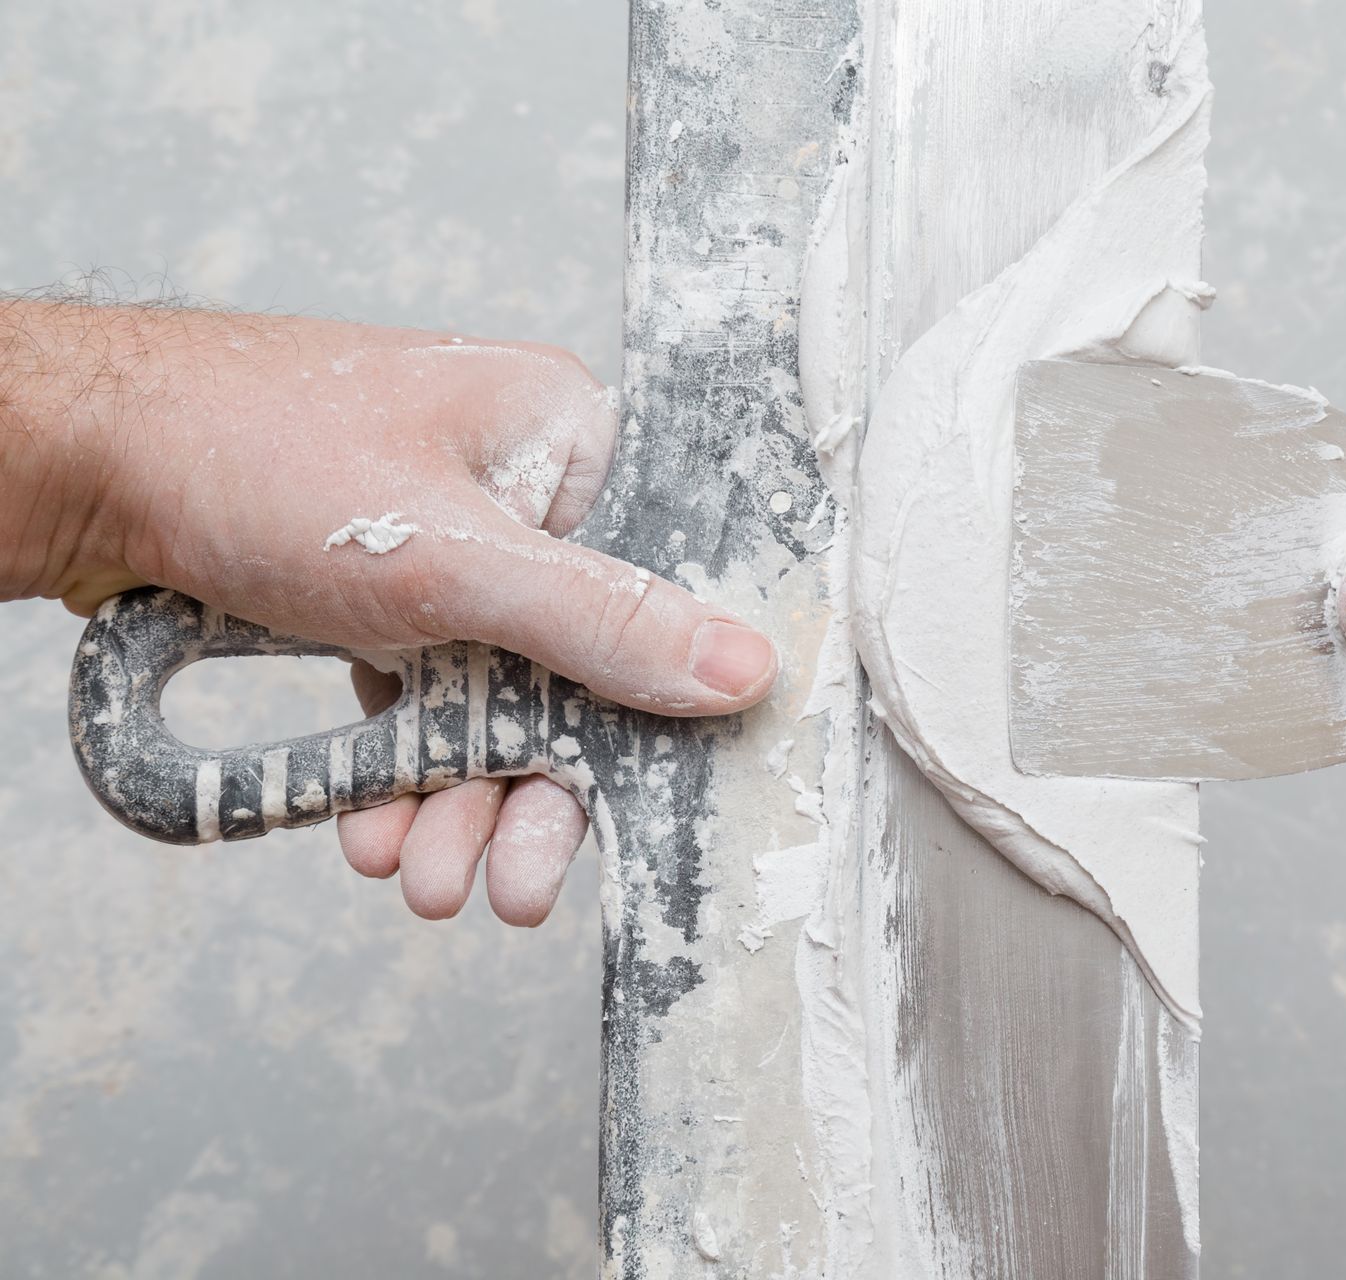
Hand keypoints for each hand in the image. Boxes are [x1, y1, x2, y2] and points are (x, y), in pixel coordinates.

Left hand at [2, 300, 777, 921]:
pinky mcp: (385, 594)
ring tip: (423, 878)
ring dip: (458, 798)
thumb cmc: (254, 456)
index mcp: (566, 441)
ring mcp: (450, 543)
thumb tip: (747, 670)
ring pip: (494, 697)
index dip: (657, 706)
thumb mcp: (453, 560)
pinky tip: (377, 832)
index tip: (642, 804)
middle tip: (512, 885)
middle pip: (574, 666)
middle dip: (529, 789)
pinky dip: (403, 769)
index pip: (659, 587)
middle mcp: (521, 490)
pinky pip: (425, 697)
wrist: (76, 462)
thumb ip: (603, 624)